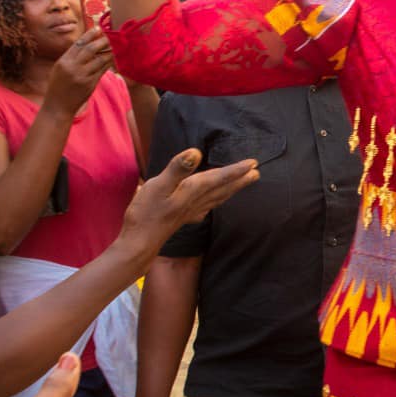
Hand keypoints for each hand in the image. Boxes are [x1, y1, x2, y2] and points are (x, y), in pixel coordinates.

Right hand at [45, 27, 113, 115]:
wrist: (58, 106)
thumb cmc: (58, 86)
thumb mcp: (59, 69)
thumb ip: (70, 57)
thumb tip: (85, 43)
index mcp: (63, 61)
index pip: (78, 44)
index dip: (89, 35)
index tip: (98, 29)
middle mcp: (72, 67)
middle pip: (90, 49)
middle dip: (101, 41)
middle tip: (109, 36)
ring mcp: (82, 76)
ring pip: (99, 60)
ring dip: (108, 52)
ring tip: (113, 46)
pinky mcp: (90, 84)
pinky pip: (102, 71)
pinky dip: (107, 63)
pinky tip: (111, 59)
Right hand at [119, 150, 258, 255]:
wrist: (139, 244)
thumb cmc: (146, 214)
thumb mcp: (158, 186)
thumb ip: (177, 169)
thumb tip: (195, 152)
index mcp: (191, 191)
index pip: (219, 178)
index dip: (236, 170)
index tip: (253, 163)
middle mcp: (195, 202)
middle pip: (222, 189)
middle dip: (240, 180)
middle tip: (256, 173)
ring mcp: (189, 212)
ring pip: (216, 198)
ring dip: (231, 190)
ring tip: (242, 184)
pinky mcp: (182, 219)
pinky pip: (205, 208)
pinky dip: (213, 203)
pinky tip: (210, 206)